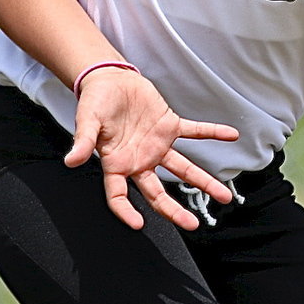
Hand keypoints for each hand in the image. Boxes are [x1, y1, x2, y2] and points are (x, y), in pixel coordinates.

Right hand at [64, 67, 239, 229]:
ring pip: (183, 170)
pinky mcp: (169, 126)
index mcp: (117, 164)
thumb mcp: (87, 121)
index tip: (138, 224)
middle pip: (158, 193)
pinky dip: (212, 132)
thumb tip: (71, 161)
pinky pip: (194, 131)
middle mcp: (140, 161)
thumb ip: (84, 142)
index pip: (119, 196)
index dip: (126, 211)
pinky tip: (231, 135)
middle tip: (193, 224)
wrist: (110, 79)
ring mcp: (157, 146)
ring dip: (203, 181)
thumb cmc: (94, 102)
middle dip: (174, 210)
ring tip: (224, 196)